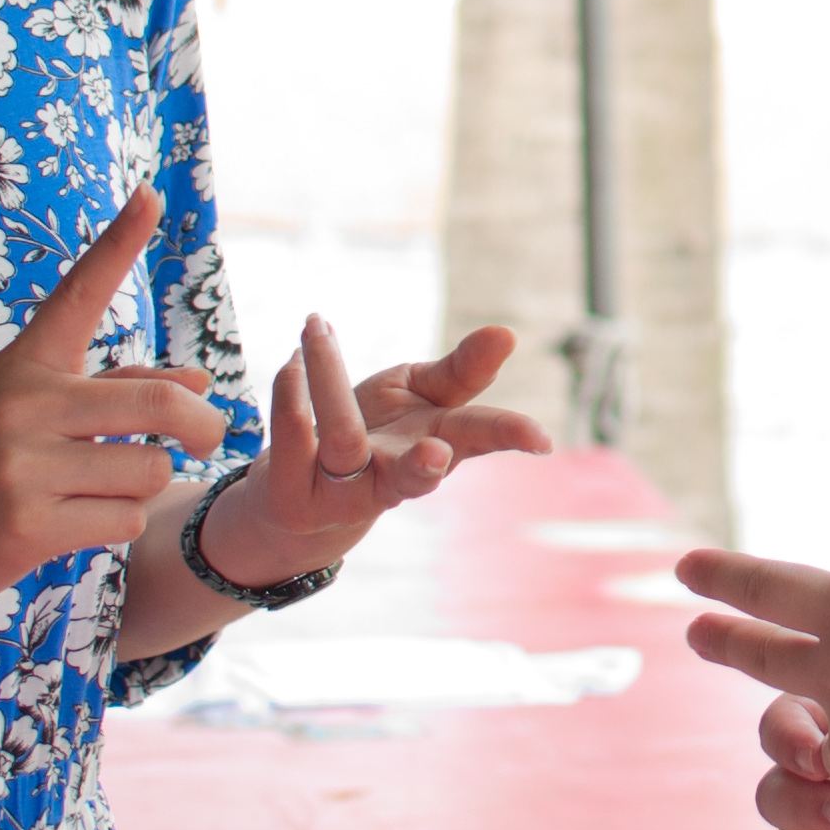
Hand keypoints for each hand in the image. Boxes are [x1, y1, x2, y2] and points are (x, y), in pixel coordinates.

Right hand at [0, 188, 225, 624]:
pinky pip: (124, 520)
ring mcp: (21, 463)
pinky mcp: (26, 523)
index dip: (119, 241)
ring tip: (95, 494)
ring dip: (143, 488)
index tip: (150, 192)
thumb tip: (201, 385)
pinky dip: (117, 527)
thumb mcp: (29, 418)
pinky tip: (72, 528)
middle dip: (202, 426)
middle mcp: (22, 402)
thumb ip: (112, 395)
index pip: (78, 292)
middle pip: (158, 404)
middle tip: (209, 437)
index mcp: (24, 365)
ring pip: (148, 469)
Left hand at [192, 319, 553, 595]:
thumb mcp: (422, 400)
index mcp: (434, 448)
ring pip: (341, 439)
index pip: (477, 440)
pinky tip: (292, 358)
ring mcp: (340, 490)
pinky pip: (290, 436)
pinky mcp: (291, 489)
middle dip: (424, 469)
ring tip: (316, 329)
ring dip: (329, 384)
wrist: (299, 500)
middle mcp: (390, 477)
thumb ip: (461, 371)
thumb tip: (506, 333)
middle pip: (412, 476)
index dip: (508, 436)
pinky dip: (290, 391)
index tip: (539, 438)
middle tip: (437, 454)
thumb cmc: (375, 437)